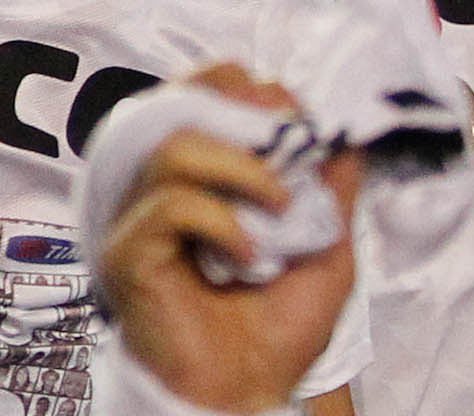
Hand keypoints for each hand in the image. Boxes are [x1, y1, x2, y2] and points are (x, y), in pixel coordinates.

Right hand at [97, 68, 358, 413]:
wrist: (246, 394)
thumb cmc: (275, 333)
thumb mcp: (325, 249)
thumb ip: (330, 190)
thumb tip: (344, 133)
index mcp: (200, 179)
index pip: (199, 98)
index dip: (242, 88)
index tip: (295, 113)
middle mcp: (160, 188)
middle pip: (176, 105)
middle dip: (238, 108)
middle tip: (287, 133)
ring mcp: (138, 217)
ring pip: (172, 149)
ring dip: (241, 168)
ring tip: (283, 206)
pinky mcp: (128, 249)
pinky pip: (171, 204)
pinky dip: (223, 222)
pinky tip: (251, 258)